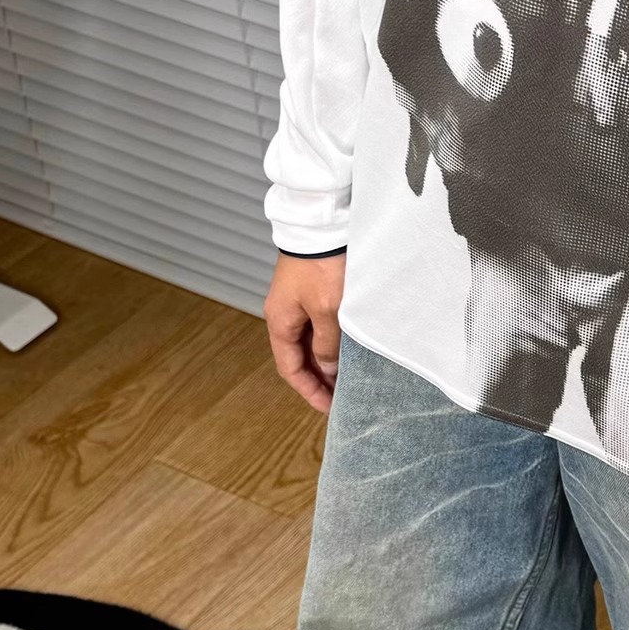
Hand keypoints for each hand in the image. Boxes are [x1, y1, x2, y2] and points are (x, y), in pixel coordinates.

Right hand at [263, 253, 345, 411]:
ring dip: (326, 359)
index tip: (329, 406)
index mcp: (280, 321)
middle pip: (299, 356)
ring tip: (348, 375)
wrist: (322, 222)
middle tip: (342, 395)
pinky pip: (317, 324)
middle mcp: (284, 314)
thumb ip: (327, 343)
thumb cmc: (322, 264)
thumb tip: (326, 368)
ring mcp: (297, 301)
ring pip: (310, 341)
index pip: (290, 368)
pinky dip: (330, 340)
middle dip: (319, 377)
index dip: (309, 389)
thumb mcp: (328, 310)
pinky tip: (347, 347)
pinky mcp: (311, 290)